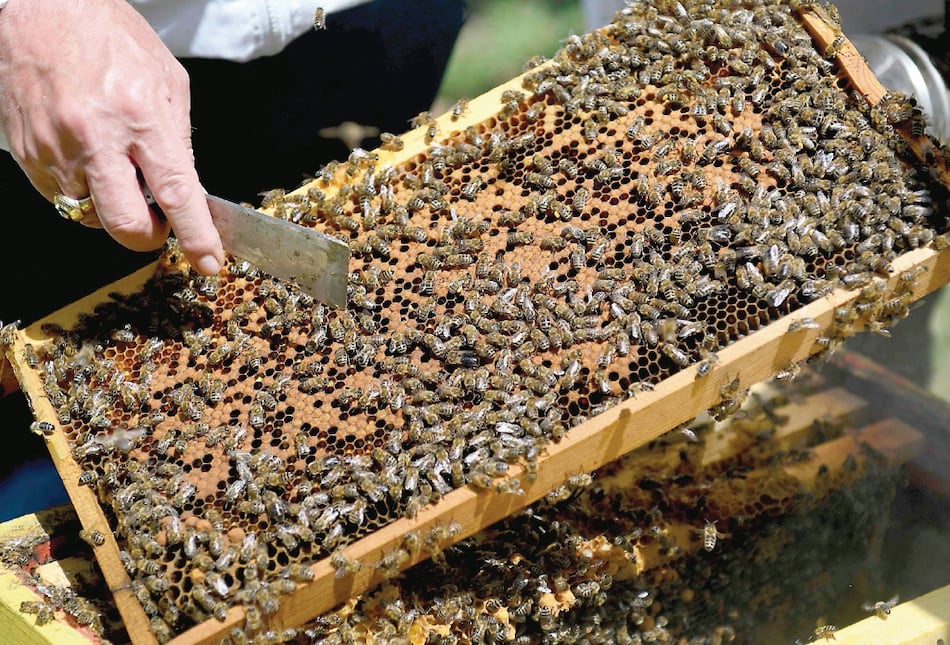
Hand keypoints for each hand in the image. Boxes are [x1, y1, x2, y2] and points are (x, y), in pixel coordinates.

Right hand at [0, 0, 223, 273]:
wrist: (41, 6)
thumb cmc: (110, 36)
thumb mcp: (168, 80)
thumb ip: (179, 141)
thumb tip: (187, 193)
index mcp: (139, 115)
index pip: (175, 194)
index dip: (196, 236)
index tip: (209, 260)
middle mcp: (94, 136)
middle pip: (126, 225)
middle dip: (150, 237)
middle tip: (160, 222)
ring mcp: (54, 148)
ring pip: (90, 217)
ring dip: (113, 209)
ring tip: (119, 171)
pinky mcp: (26, 153)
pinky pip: (60, 198)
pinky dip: (82, 192)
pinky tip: (90, 160)